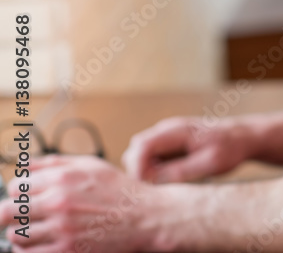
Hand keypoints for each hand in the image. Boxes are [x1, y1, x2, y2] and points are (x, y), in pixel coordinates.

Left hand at [0, 156, 155, 252]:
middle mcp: (59, 201)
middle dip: (7, 214)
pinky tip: (38, 243)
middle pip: (8, 211)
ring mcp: (62, 228)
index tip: (22, 197)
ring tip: (32, 230)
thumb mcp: (91, 165)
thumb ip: (56, 162)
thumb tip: (25, 164)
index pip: (16, 186)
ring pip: (15, 235)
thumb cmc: (119, 191)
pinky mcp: (66, 250)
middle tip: (12, 217)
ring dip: (19, 233)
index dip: (17, 192)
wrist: (145, 216)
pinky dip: (27, 250)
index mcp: (63, 178)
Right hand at [122, 116, 256, 182]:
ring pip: (140, 154)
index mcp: (177, 130)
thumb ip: (182, 170)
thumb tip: (154, 180)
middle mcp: (167, 129)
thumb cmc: (230, 149)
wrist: (242, 138)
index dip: (137, 168)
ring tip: (165, 184)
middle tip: (156, 189)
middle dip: (138, 171)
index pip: (142, 146)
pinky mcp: (169, 143)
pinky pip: (151, 157)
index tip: (146, 187)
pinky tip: (169, 179)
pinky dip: (153, 170)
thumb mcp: (210, 163)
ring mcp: (166, 135)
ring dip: (145, 171)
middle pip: (135, 150)